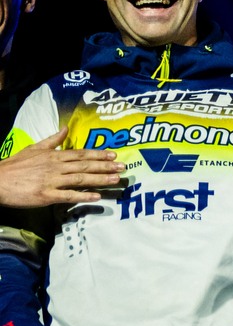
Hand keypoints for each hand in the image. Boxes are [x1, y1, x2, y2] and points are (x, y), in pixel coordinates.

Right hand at [0, 132, 123, 207]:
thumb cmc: (15, 165)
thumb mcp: (33, 148)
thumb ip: (52, 140)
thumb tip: (66, 128)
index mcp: (53, 156)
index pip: (80, 154)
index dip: (98, 155)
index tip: (113, 155)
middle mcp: (55, 167)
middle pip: (84, 166)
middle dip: (105, 166)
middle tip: (123, 167)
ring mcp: (51, 181)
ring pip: (80, 179)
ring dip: (100, 180)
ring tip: (116, 180)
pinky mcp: (46, 195)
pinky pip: (68, 196)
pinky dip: (83, 196)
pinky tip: (97, 197)